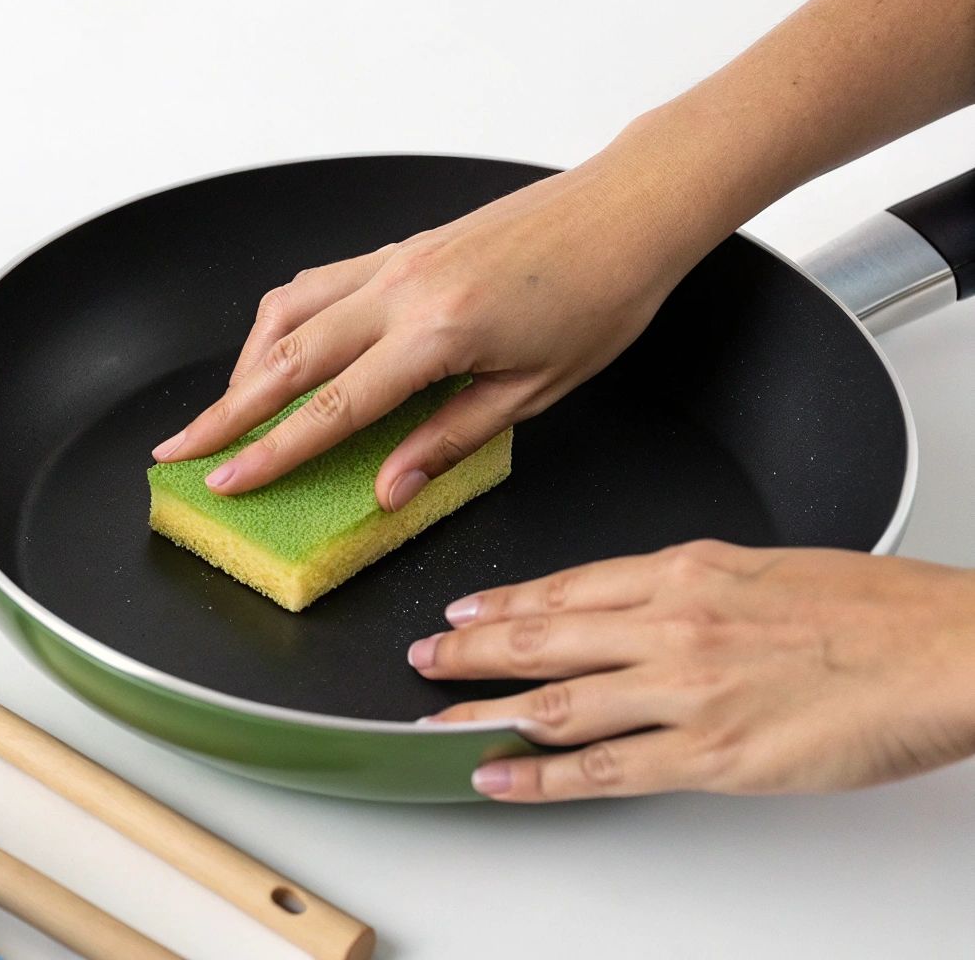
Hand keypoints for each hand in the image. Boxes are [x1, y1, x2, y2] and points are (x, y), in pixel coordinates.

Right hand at [150, 145, 716, 506]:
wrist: (629, 207)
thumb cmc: (602, 297)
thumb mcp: (536, 391)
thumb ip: (450, 438)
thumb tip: (386, 488)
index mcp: (438, 334)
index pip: (333, 408)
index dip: (271, 452)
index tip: (224, 481)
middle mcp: (401, 290)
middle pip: (285, 358)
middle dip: (224, 410)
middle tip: (178, 450)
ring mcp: (393, 261)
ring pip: (287, 312)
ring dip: (245, 364)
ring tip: (223, 411)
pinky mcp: (399, 247)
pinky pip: (316, 283)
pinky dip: (281, 321)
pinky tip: (277, 350)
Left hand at [411, 541, 974, 801]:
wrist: (950, 650)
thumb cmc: (879, 612)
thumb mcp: (767, 570)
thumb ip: (697, 588)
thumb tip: (652, 603)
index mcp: (688, 571)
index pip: (568, 586)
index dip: (503, 602)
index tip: (464, 609)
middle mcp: (673, 624)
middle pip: (542, 637)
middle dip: (470, 650)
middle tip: (424, 658)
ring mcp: (685, 691)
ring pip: (556, 701)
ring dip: (484, 713)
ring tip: (435, 725)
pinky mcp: (711, 754)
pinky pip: (605, 768)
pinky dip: (541, 776)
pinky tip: (501, 776)